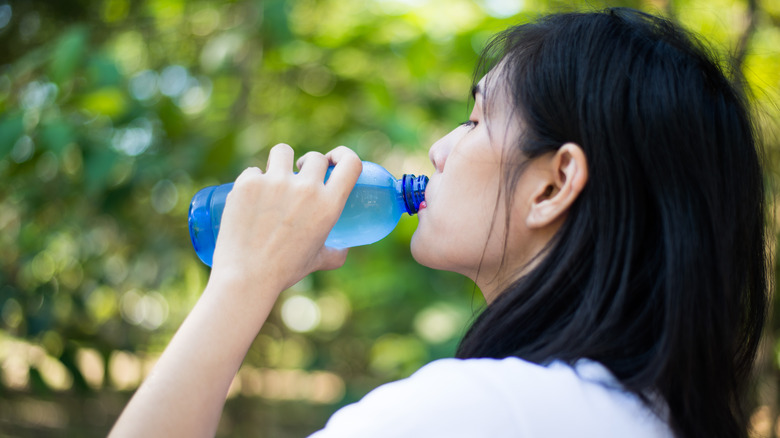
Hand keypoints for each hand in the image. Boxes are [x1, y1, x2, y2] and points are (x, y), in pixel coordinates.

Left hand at [209, 144, 361, 295]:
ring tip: (273, 177)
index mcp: (329, 206)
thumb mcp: (317, 261)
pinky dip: (252, 180)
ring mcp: (276, 183)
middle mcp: (306, 189)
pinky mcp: (249, 183)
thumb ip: (335, 254)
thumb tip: (344, 250)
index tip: (332, 161)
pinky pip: (253, 170)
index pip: (350, 163)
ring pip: (282, 151)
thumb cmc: (284, 271)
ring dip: (280, 161)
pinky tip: (249, 196)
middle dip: (307, 164)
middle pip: (314, 157)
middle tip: (298, 176)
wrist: (246, 277)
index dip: (343, 154)